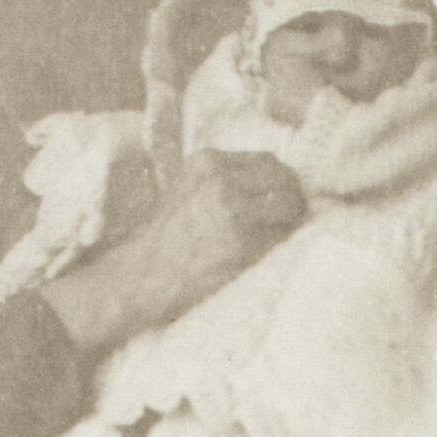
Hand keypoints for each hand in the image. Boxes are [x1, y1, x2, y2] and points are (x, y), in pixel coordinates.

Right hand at [144, 148, 305, 306]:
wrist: (139, 276)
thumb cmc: (162, 238)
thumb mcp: (185, 188)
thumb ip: (221, 178)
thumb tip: (269, 181)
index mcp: (208, 163)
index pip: (267, 160)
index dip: (281, 180)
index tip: (285, 195)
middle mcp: (221, 182)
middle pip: (283, 179)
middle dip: (294, 197)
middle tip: (296, 215)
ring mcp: (233, 214)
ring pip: (289, 208)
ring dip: (294, 221)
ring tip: (286, 234)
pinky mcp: (242, 247)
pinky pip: (281, 239)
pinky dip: (284, 244)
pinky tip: (275, 251)